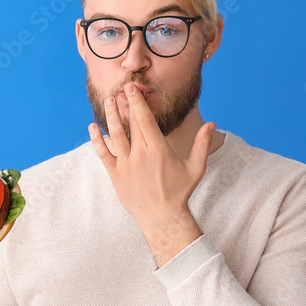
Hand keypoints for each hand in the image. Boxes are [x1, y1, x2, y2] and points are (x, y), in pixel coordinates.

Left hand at [87, 83, 212, 264]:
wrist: (162, 217)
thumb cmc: (179, 192)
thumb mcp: (196, 167)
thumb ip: (202, 144)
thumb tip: (212, 124)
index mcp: (158, 149)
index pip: (145, 119)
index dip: (137, 102)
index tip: (131, 88)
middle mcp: (140, 154)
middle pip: (130, 123)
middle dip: (124, 104)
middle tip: (120, 88)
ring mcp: (126, 164)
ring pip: (115, 134)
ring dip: (110, 116)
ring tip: (109, 100)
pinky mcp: (116, 174)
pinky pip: (103, 153)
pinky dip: (97, 139)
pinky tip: (92, 127)